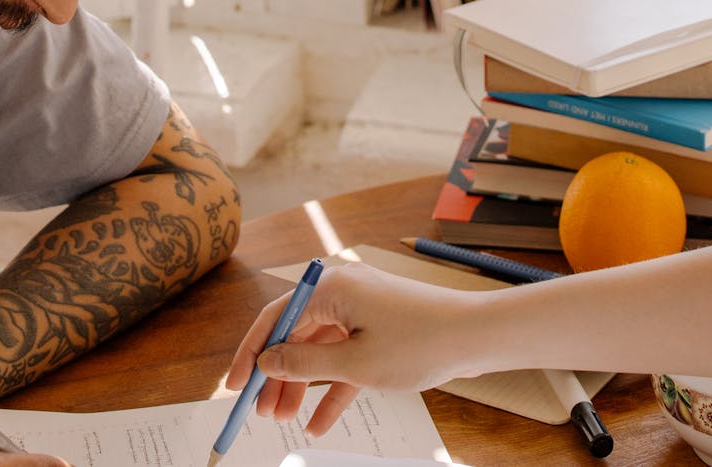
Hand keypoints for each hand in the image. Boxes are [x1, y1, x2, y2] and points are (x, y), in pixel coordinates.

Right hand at [225, 264, 479, 435]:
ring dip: (302, 386)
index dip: (250, 353)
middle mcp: (342, 292)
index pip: (275, 317)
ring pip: (319, 351)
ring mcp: (362, 310)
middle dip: (276, 376)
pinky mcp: (378, 328)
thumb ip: (304, 365)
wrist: (478, 336)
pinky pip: (346, 359)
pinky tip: (319, 424)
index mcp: (331, 287)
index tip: (233, 387)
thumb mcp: (355, 363)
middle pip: (295, 336)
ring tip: (285, 420)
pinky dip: (334, 388)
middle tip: (262, 412)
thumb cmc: (421, 342)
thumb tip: (266, 363)